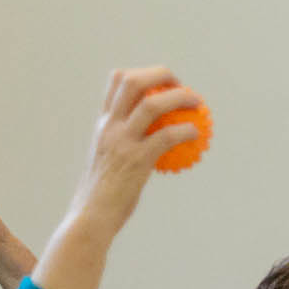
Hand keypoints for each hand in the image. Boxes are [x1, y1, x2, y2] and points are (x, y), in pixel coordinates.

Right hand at [62, 69, 203, 233]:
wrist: (91, 216)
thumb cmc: (103, 195)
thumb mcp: (108, 160)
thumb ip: (122, 145)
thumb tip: (149, 142)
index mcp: (103, 123)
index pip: (116, 81)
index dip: (142, 72)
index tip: (161, 82)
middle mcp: (110, 126)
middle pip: (133, 81)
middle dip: (161, 74)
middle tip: (181, 85)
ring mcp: (122, 141)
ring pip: (153, 104)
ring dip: (179, 97)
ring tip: (196, 103)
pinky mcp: (137, 160)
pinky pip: (167, 136)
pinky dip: (185, 130)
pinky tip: (196, 134)